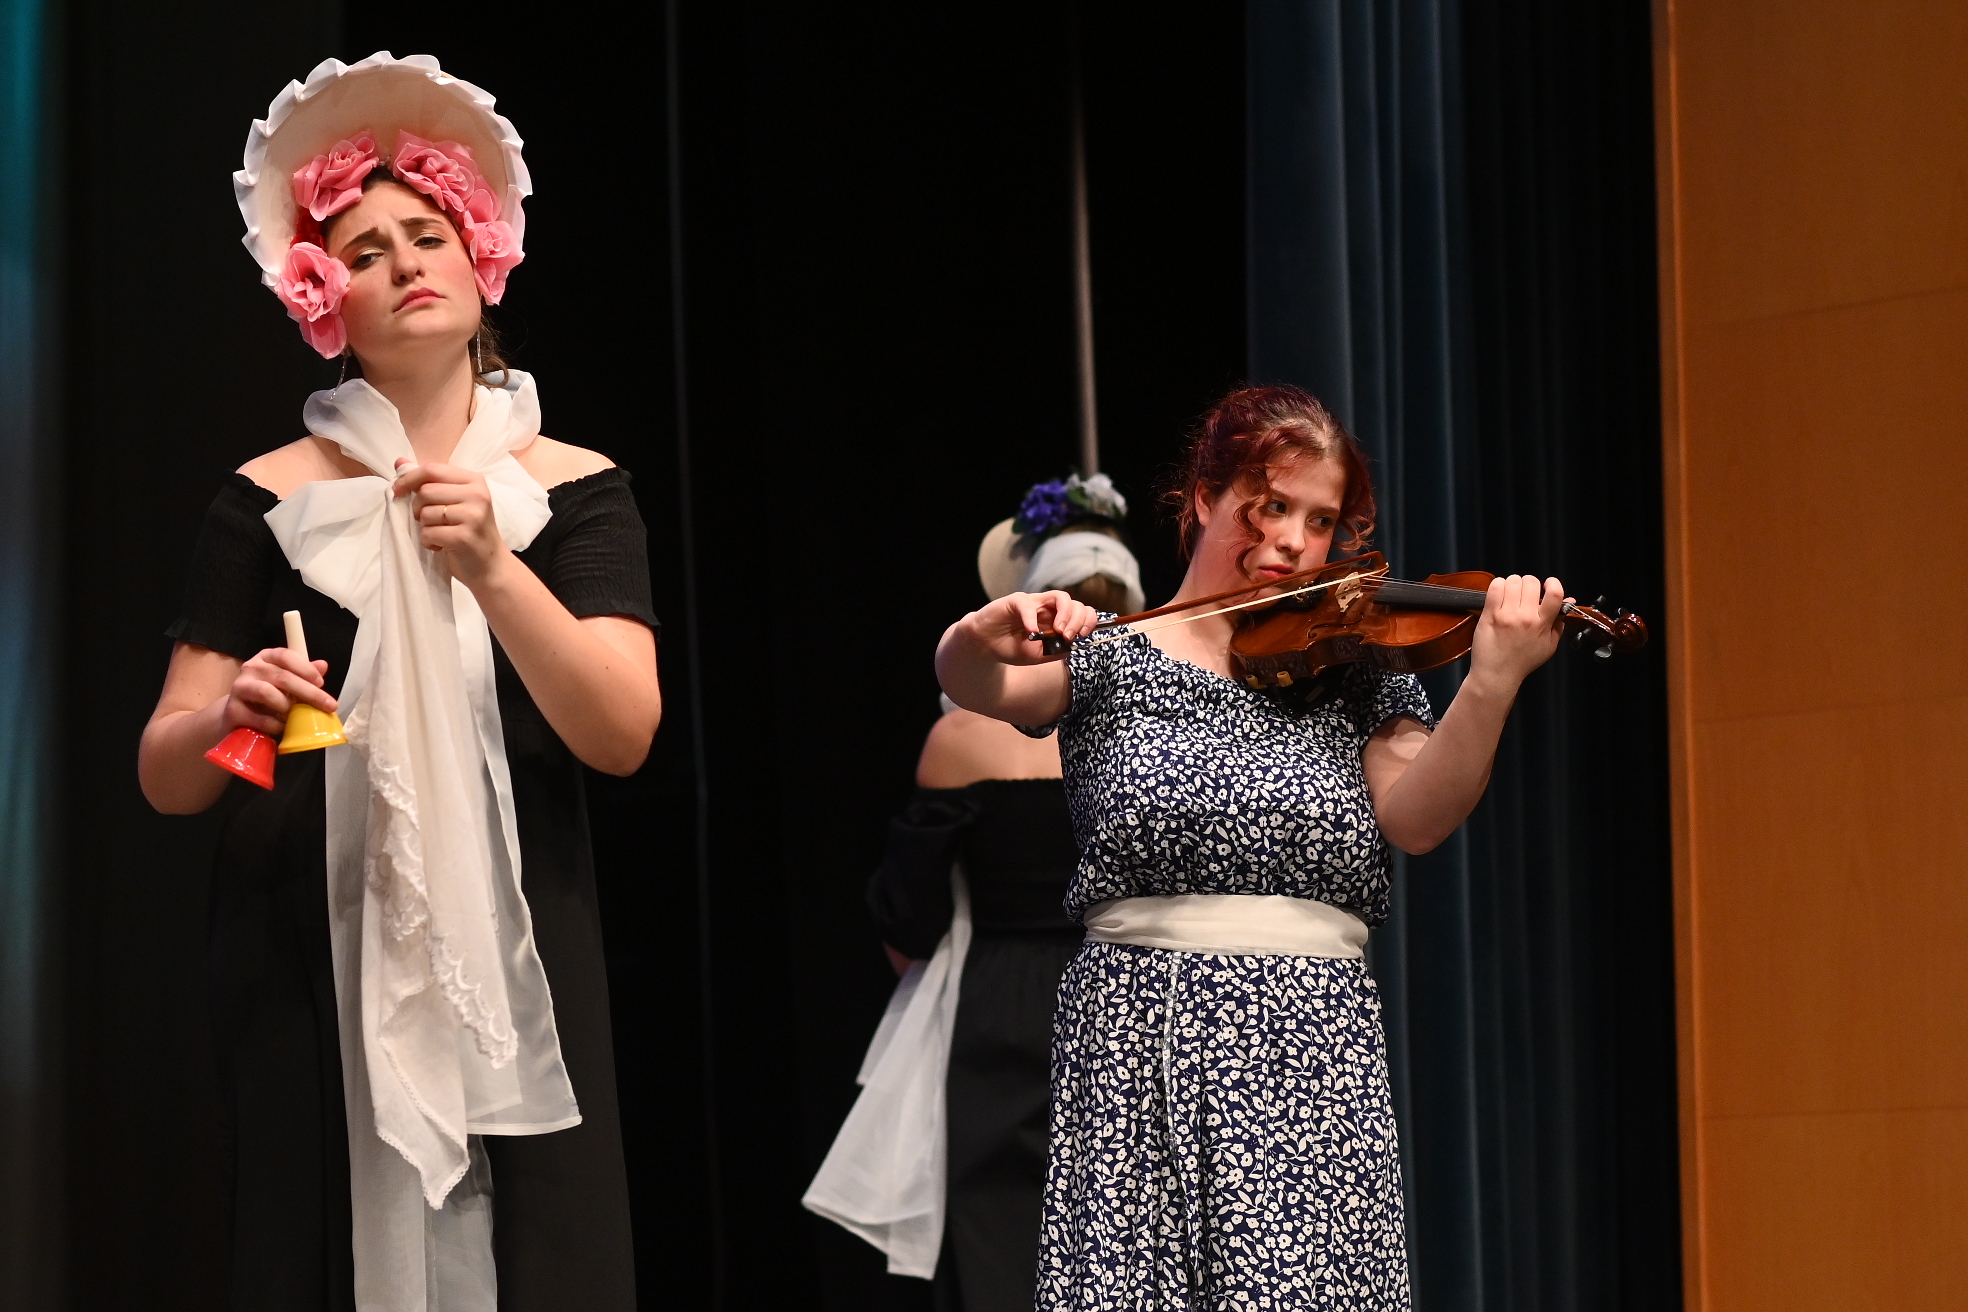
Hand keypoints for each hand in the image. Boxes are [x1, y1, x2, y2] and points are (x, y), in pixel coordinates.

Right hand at [224, 647, 334, 737]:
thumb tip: (323, 665)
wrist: (238, 715)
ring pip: (266, 692)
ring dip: (287, 706)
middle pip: (282, 676)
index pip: (286, 656)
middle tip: (328, 705)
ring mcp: (239, 687)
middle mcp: (250, 668)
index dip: (305, 668)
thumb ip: (305, 674)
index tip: (321, 683)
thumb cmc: (269, 696)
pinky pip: (259, 717)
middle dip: (309, 692)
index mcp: (266, 657)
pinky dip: (275, 724)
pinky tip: (283, 727)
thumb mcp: (288, 682)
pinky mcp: (233, 709)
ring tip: (296, 715)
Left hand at [393, 459, 508, 587]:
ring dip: (425, 527)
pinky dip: (428, 542)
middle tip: (428, 520)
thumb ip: (429, 481)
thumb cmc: (469, 531)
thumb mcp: (454, 500)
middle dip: (418, 508)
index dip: (409, 479)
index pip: (432, 470)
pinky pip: (428, 533)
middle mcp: (477, 495)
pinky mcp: (464, 537)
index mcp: (474, 481)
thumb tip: (399, 462)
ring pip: (426, 513)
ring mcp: (473, 516)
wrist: (491, 565)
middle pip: (426, 491)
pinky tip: (441, 545)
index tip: (397, 491)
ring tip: (439, 534)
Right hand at [962, 591, 1101, 665]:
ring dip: (1065, 614)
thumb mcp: (1038, 656)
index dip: (1087, 621)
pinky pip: (1028, 605)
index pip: (1081, 612)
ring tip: (1059, 631)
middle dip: (1078, 620)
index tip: (1082, 635)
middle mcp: (1048, 609)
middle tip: (1068, 636)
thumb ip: (1056, 651)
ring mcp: (1033, 603)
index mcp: (1056, 620)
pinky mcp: (1015, 602)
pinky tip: (1032, 632)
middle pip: (1075, 604)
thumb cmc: (1011, 648)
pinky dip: (1032, 619)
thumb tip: (1072, 645)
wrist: (985, 646)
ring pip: (1060, 596)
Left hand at [1467, 574, 1567, 690]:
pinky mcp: (1489, 615)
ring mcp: (1506, 615)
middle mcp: (1525, 617)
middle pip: (1531, 582)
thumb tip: (1569, 602)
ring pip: (1513, 581)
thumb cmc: (1523, 661)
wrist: (1497, 674)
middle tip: (1525, 593)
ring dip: (1513, 584)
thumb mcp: (1549, 646)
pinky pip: (1495, 588)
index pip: (1555, 594)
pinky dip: (1498, 585)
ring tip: (1511, 594)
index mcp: (1542, 624)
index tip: (1548, 584)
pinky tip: (1500, 594)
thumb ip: (1559, 623)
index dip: (1553, 583)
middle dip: (1530, 584)